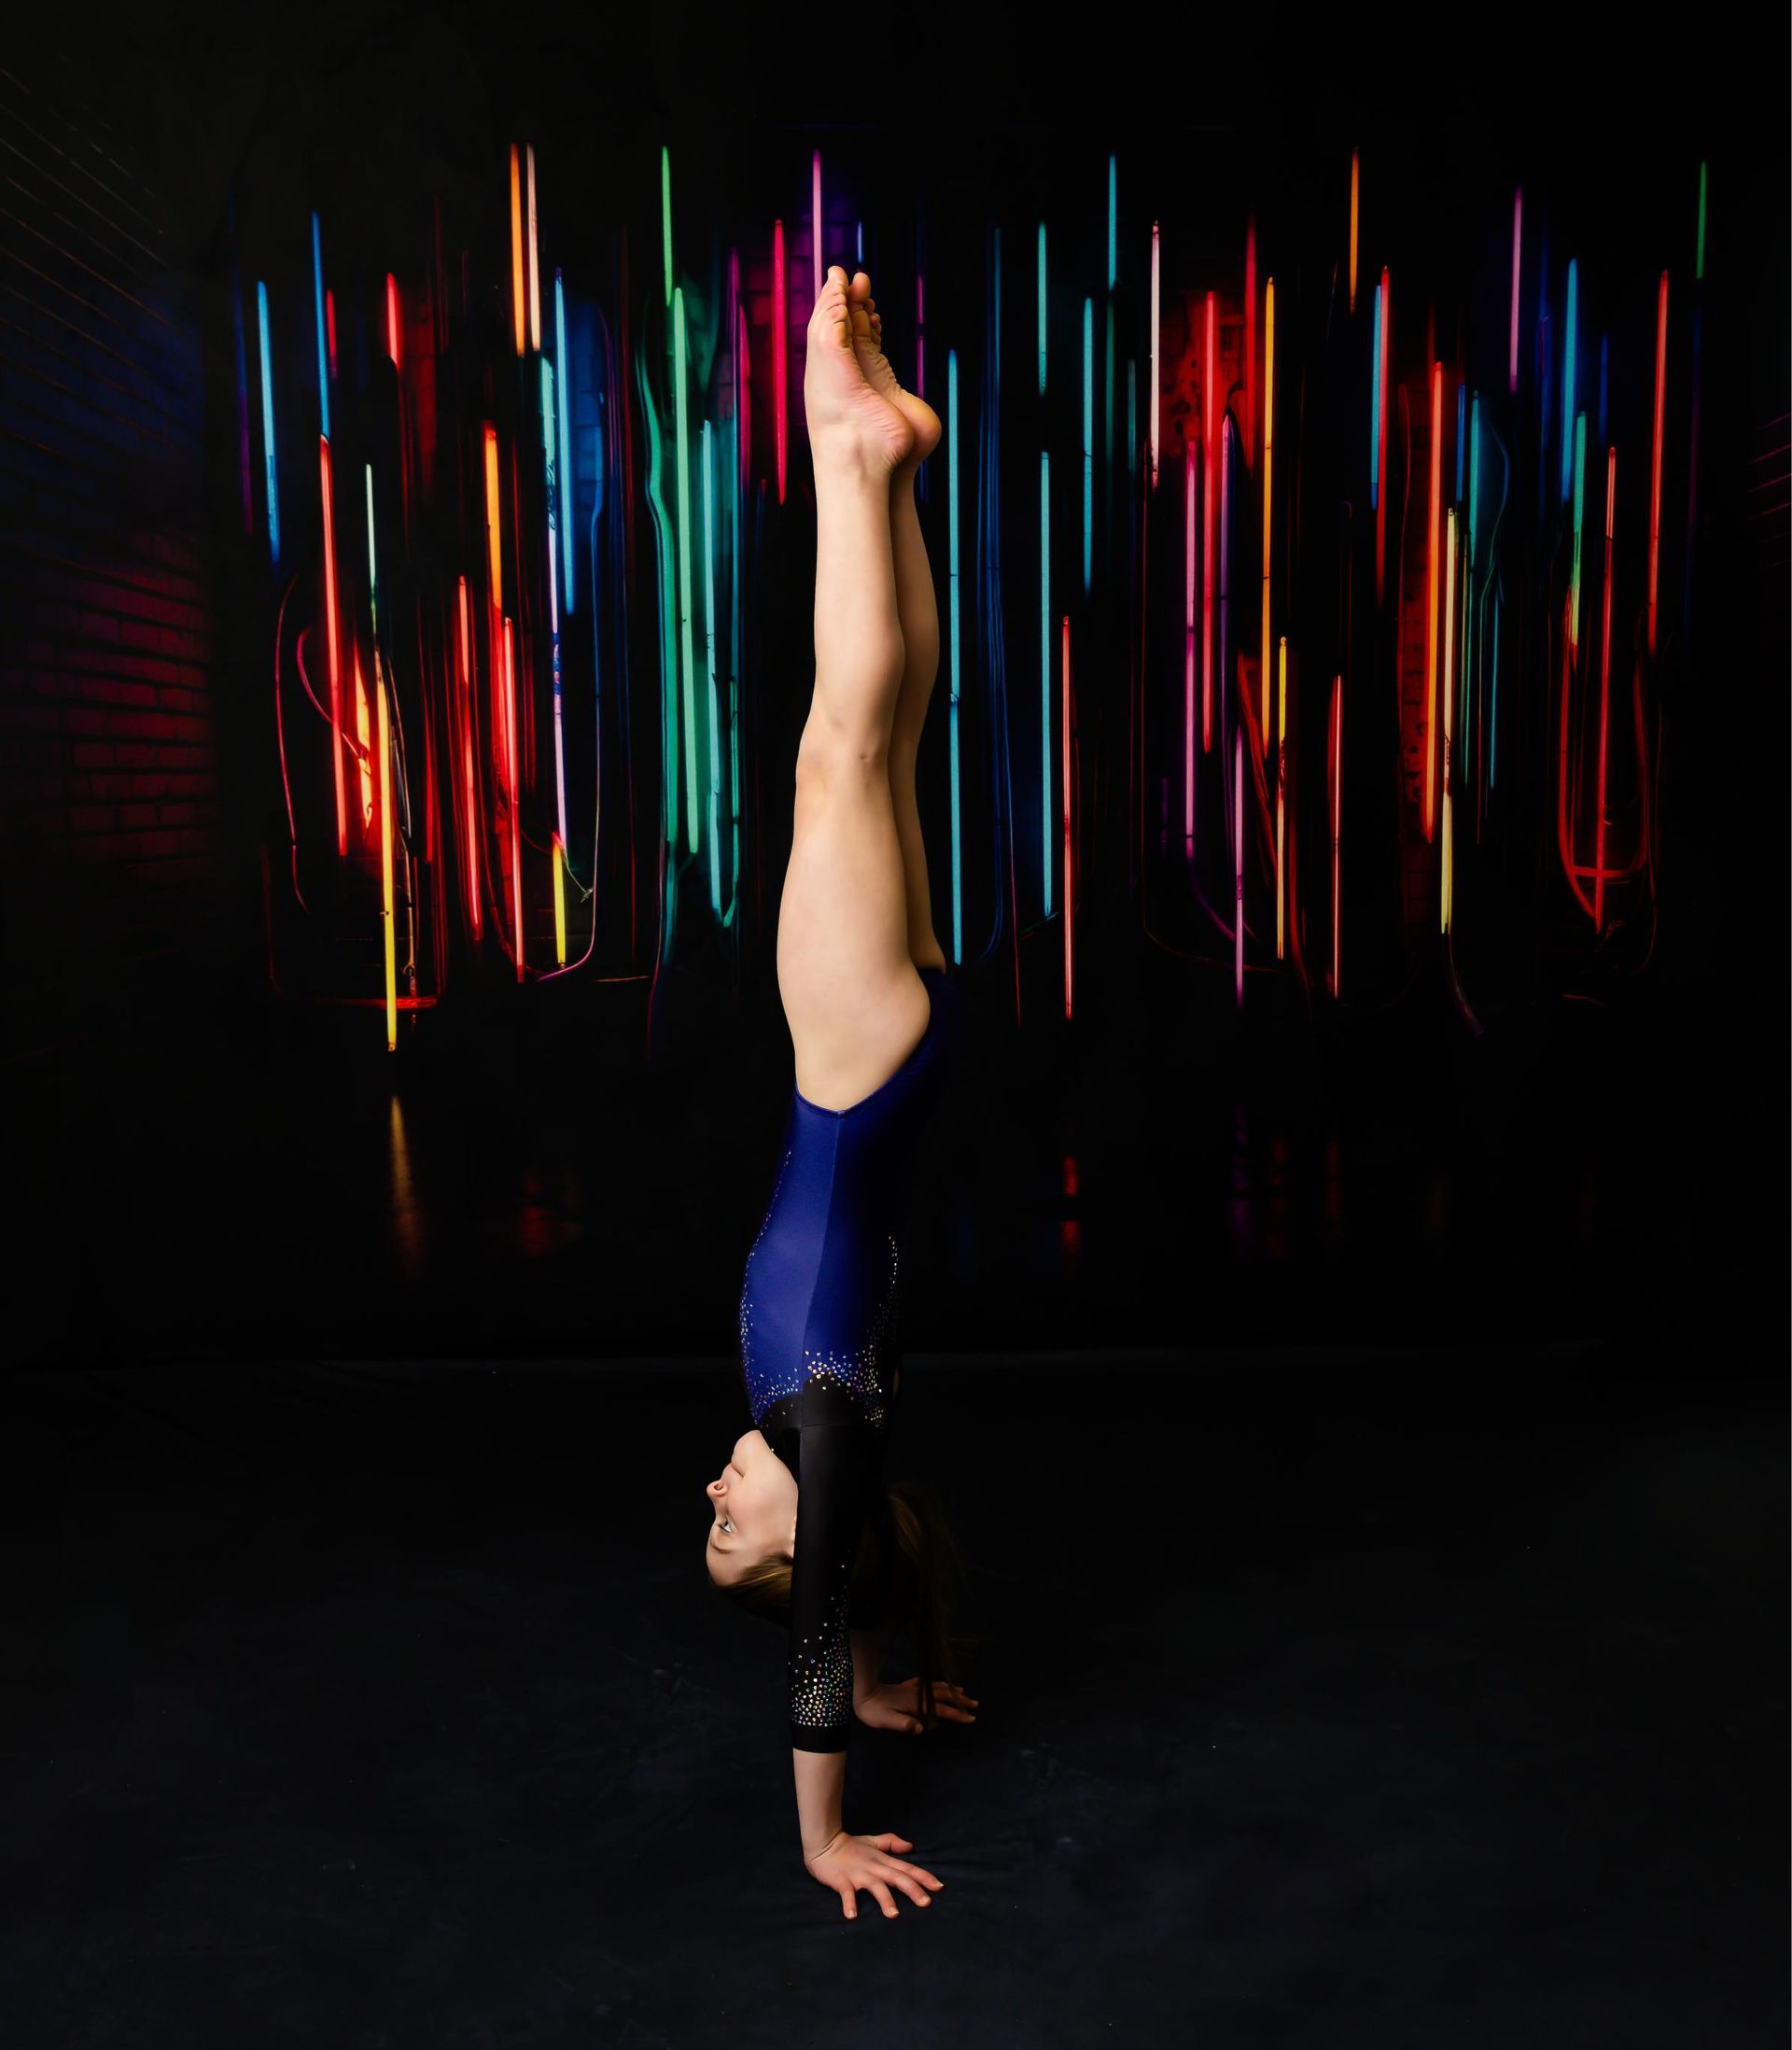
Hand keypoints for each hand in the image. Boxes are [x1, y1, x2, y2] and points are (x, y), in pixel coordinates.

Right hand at [802, 1830, 944, 1919]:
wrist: (824, 1843)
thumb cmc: (850, 1845)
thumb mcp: (873, 1841)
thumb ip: (892, 1843)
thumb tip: (911, 1847)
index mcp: (883, 1860)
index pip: (907, 1869)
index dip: (923, 1877)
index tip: (939, 1887)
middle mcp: (874, 1867)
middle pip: (897, 1878)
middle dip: (912, 1890)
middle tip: (926, 1903)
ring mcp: (858, 1874)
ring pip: (875, 1886)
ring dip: (884, 1899)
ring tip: (893, 1915)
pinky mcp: (842, 1881)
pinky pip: (847, 1893)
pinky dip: (849, 1903)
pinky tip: (852, 1915)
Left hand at [854, 1677, 978, 1734]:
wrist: (862, 1694)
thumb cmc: (873, 1711)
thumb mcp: (886, 1721)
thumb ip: (903, 1724)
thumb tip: (920, 1728)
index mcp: (916, 1704)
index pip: (941, 1710)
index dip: (956, 1714)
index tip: (971, 1718)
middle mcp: (917, 1694)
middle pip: (944, 1696)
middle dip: (960, 1700)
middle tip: (976, 1704)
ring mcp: (912, 1689)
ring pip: (937, 1687)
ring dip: (952, 1691)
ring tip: (964, 1692)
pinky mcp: (906, 1686)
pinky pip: (926, 1683)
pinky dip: (936, 1683)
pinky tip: (939, 1683)